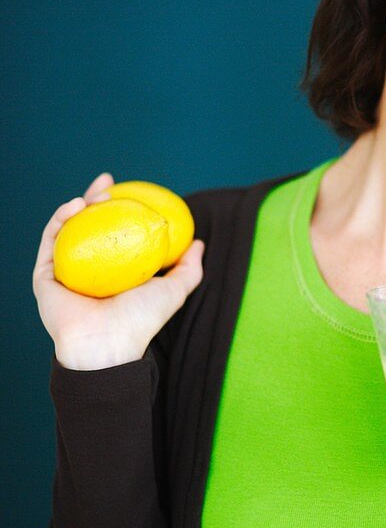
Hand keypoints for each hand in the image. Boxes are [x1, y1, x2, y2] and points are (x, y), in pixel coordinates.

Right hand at [32, 172, 204, 368]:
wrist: (109, 343)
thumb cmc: (142, 319)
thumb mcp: (174, 290)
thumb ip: (188, 268)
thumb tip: (198, 244)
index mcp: (112, 273)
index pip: (113, 232)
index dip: (118, 208)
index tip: (128, 189)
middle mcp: (87, 271)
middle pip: (87, 226)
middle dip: (95, 199)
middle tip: (108, 183)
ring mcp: (65, 273)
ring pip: (66, 229)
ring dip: (79, 204)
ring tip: (97, 194)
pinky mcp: (44, 277)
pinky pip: (50, 242)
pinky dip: (59, 219)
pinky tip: (75, 205)